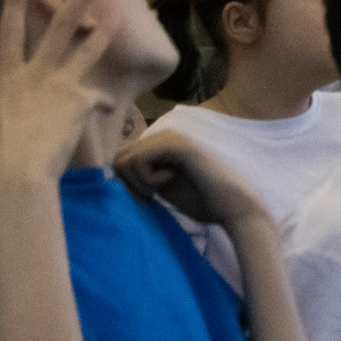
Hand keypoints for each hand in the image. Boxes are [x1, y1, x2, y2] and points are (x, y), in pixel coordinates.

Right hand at [0, 0, 117, 186]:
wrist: (23, 167)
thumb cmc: (16, 143)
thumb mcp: (14, 110)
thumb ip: (34, 90)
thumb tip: (51, 87)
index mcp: (9, 77)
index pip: (8, 33)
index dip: (13, 4)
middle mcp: (34, 73)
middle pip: (59, 26)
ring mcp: (58, 83)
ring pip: (88, 49)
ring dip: (105, 31)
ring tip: (120, 14)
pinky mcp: (80, 98)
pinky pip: (101, 99)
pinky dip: (105, 106)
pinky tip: (108, 113)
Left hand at [114, 129, 269, 232]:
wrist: (233, 206)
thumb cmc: (202, 201)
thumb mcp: (160, 188)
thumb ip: (139, 178)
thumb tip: (107, 179)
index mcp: (159, 145)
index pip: (118, 160)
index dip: (122, 183)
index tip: (145, 198)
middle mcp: (162, 135)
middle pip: (116, 159)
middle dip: (127, 183)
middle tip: (151, 195)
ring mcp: (169, 136)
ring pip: (123, 160)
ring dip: (137, 182)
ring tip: (161, 189)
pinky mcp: (175, 143)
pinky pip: (137, 160)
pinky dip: (146, 179)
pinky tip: (169, 182)